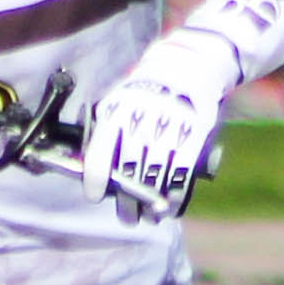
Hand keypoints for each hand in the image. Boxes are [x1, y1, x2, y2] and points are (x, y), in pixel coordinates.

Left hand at [77, 32, 237, 222]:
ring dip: (150, 205)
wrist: (190, 67)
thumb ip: (106, 130)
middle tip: (127, 217)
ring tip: (148, 216)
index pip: (100, 155)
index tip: (96, 196)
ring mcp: (168, 130)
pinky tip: (170, 207)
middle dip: (127, 204)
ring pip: (154, 179)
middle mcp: (140, 123)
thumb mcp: (119, 100)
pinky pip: (180, 176)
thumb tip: (90, 166)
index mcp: (117, 113)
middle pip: (128, 174)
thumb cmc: (147, 91)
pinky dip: (174, 197)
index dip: (95, 182)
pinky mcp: (193, 137)